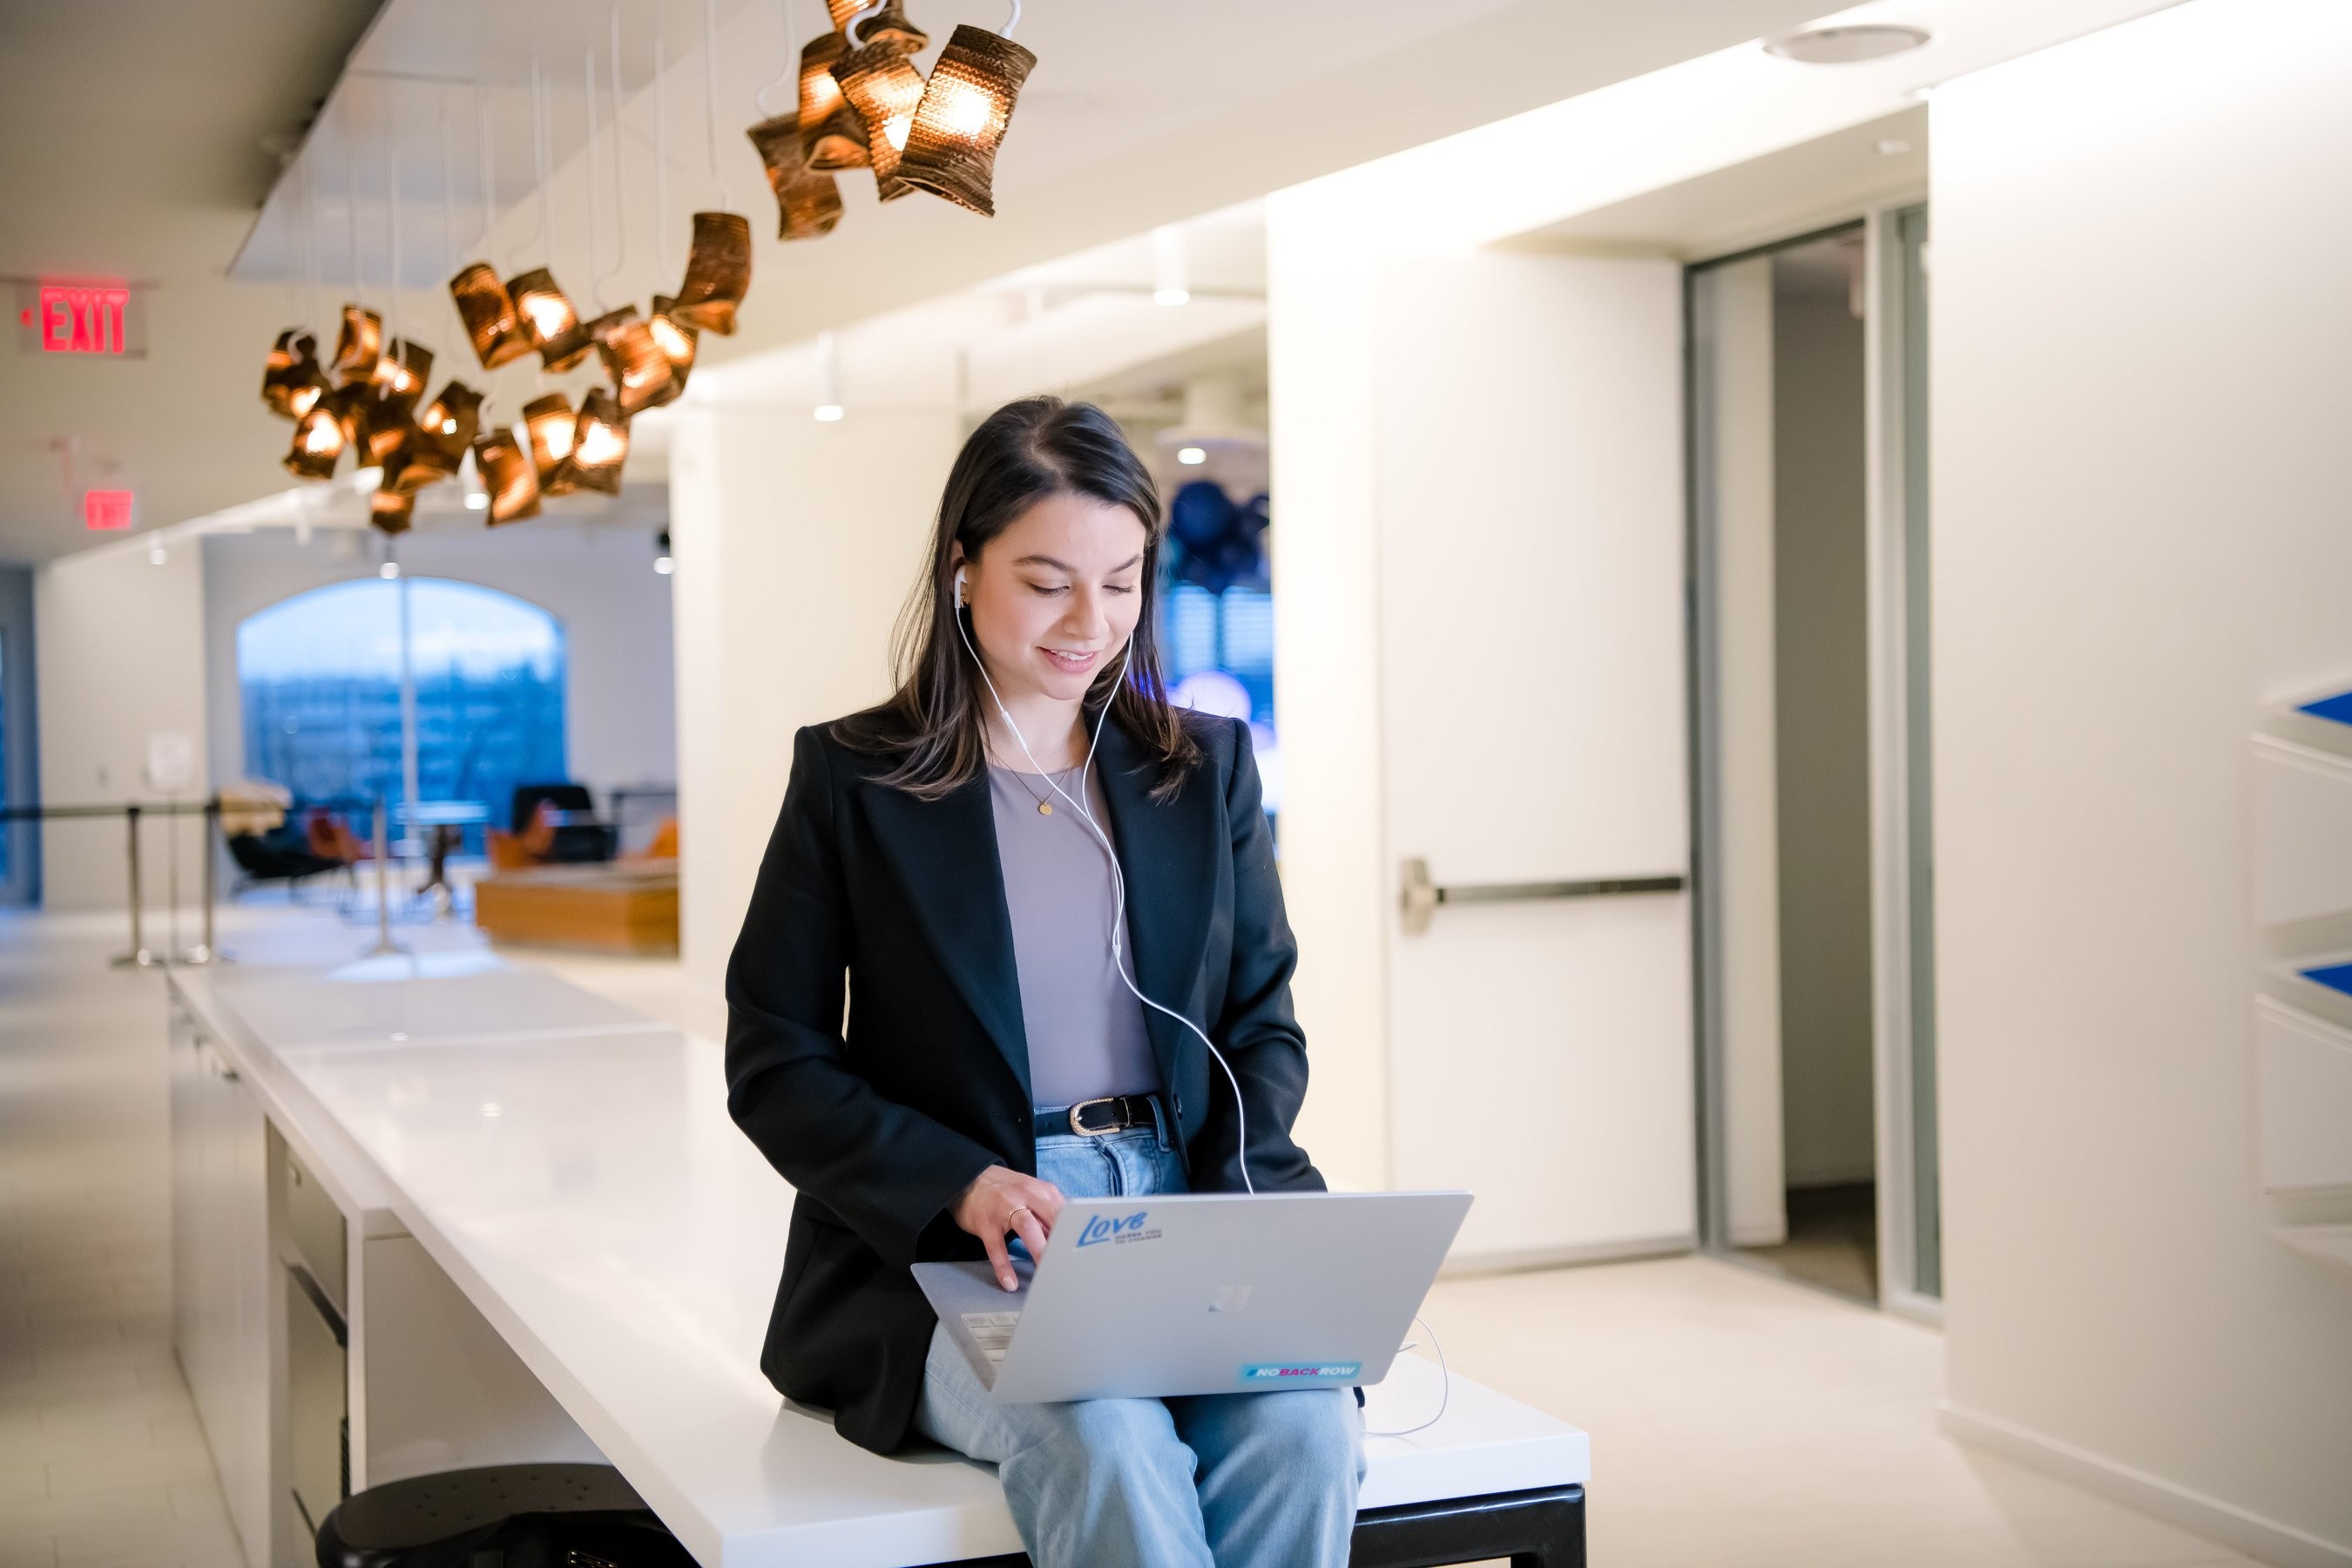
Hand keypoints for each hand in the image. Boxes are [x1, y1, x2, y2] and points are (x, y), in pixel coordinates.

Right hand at [952, 1165, 1063, 1290]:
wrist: (969, 1179)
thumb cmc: (1006, 1191)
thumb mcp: (1030, 1194)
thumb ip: (1047, 1215)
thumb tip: (1065, 1240)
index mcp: (1040, 1191)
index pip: (1063, 1212)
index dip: (1073, 1232)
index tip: (1081, 1252)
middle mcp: (1024, 1195)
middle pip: (1050, 1216)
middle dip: (1061, 1240)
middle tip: (1069, 1264)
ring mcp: (1004, 1208)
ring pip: (1027, 1227)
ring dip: (1040, 1249)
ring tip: (1047, 1272)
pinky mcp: (985, 1223)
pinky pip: (996, 1247)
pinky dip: (1004, 1266)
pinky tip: (1010, 1282)